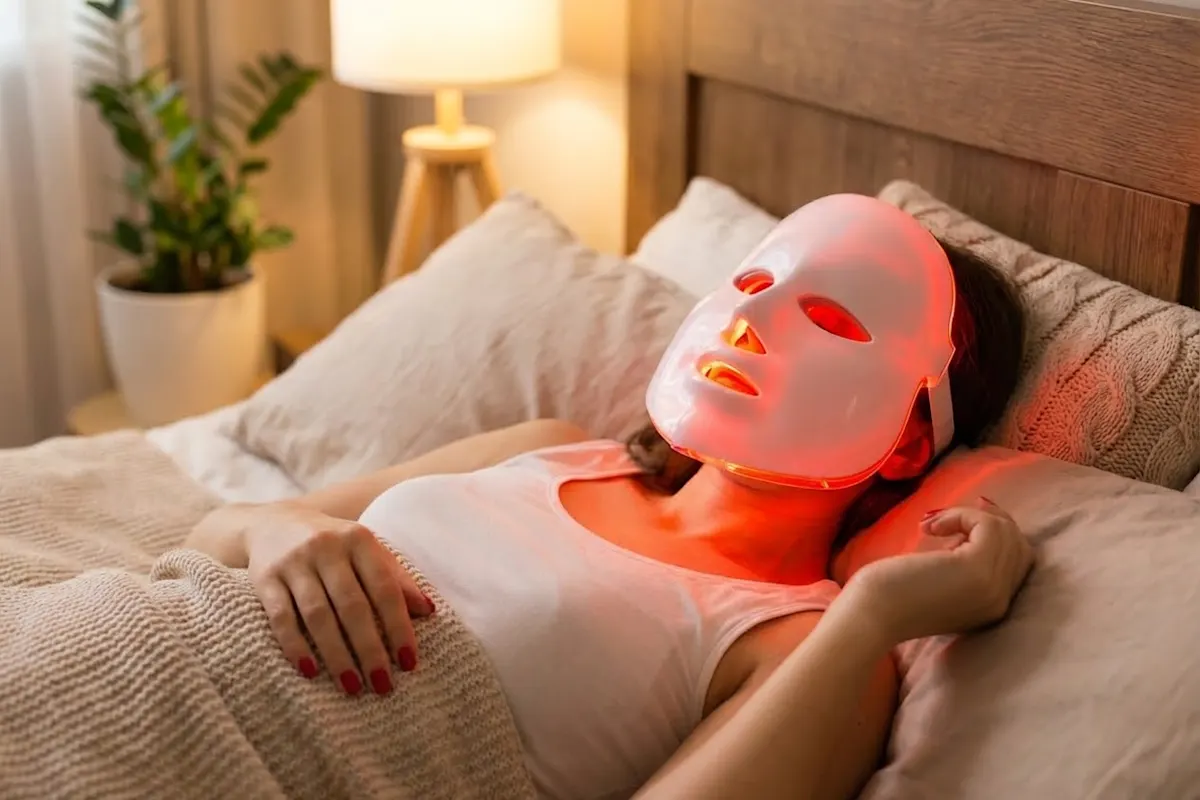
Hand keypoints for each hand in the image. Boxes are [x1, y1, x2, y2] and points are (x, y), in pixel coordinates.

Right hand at [240, 502, 434, 695]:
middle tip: (383, 685)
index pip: (385, 588)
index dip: (399, 627)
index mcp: (359, 540)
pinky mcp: (265, 578)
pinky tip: (310, 671)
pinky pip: (281, 617)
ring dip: (337, 655)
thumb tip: (429, 611)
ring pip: (318, 615)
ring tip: (352, 686)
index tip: (409, 662)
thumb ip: (396, 578)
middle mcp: (326, 547)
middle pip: (353, 606)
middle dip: (370, 649)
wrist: (274, 524)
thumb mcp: (367, 551)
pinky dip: (296, 646)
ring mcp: (294, 562)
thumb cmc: (334, 546)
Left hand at [844, 498, 1033, 645]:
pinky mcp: (977, 570)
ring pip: (1006, 532)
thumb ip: (961, 565)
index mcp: (992, 608)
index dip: (998, 535)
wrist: (868, 617)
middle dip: (989, 521)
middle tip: (948, 515)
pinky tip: (930, 527)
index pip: (1019, 563)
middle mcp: (1000, 601)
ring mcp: (992, 588)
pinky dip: (961, 515)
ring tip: (932, 525)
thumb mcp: (938, 581)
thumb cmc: (889, 598)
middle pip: (1019, 545)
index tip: (965, 520)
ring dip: (969, 517)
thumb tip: (972, 527)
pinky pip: (988, 526)